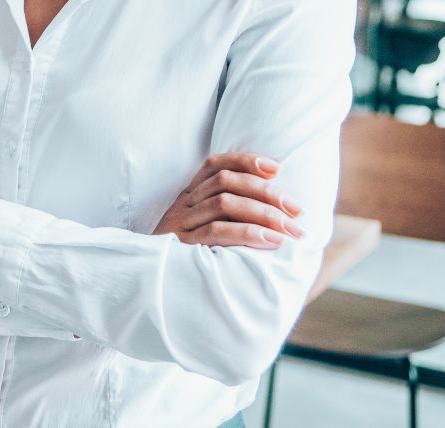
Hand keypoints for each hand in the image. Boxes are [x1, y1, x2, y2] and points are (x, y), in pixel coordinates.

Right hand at [153, 152, 303, 249]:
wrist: (147, 284)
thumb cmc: (186, 258)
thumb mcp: (201, 230)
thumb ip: (227, 217)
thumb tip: (276, 212)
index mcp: (189, 195)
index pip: (215, 164)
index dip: (246, 161)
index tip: (276, 168)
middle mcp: (183, 205)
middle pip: (225, 182)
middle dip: (266, 192)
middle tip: (297, 210)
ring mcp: (180, 224)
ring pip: (224, 203)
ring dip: (264, 214)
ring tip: (291, 230)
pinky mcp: (182, 246)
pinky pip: (217, 232)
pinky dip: (249, 233)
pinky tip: (272, 241)